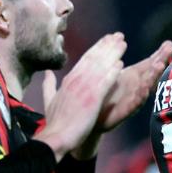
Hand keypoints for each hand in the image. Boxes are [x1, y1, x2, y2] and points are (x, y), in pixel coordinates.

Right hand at [35, 33, 125, 158]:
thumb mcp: (49, 100)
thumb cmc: (55, 122)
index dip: (97, 48)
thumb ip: (49, 85)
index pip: (85, 59)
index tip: (106, 39)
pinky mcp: (92, 98)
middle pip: (94, 58)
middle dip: (107, 45)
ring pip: (101, 66)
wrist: (56, 136)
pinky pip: (104, 82)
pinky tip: (121, 64)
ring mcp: (84, 88)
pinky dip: (112, 71)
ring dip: (113, 53)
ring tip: (124, 44)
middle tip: (119, 35)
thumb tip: (48, 73)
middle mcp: (76, 80)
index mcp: (68, 80)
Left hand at [96, 40, 171, 131]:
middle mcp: (137, 86)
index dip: (159, 54)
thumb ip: (118, 59)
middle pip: (152, 71)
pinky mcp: (126, 111)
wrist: (94, 117)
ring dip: (153, 76)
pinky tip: (145, 88)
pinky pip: (135, 103)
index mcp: (134, 76)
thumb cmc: (105, 94)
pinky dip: (140, 95)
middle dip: (161, 60)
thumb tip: (118, 39)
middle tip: (170, 50)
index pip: (150, 62)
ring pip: (146, 85)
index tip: (169, 43)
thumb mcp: (113, 74)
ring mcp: (133, 98)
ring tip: (159, 65)